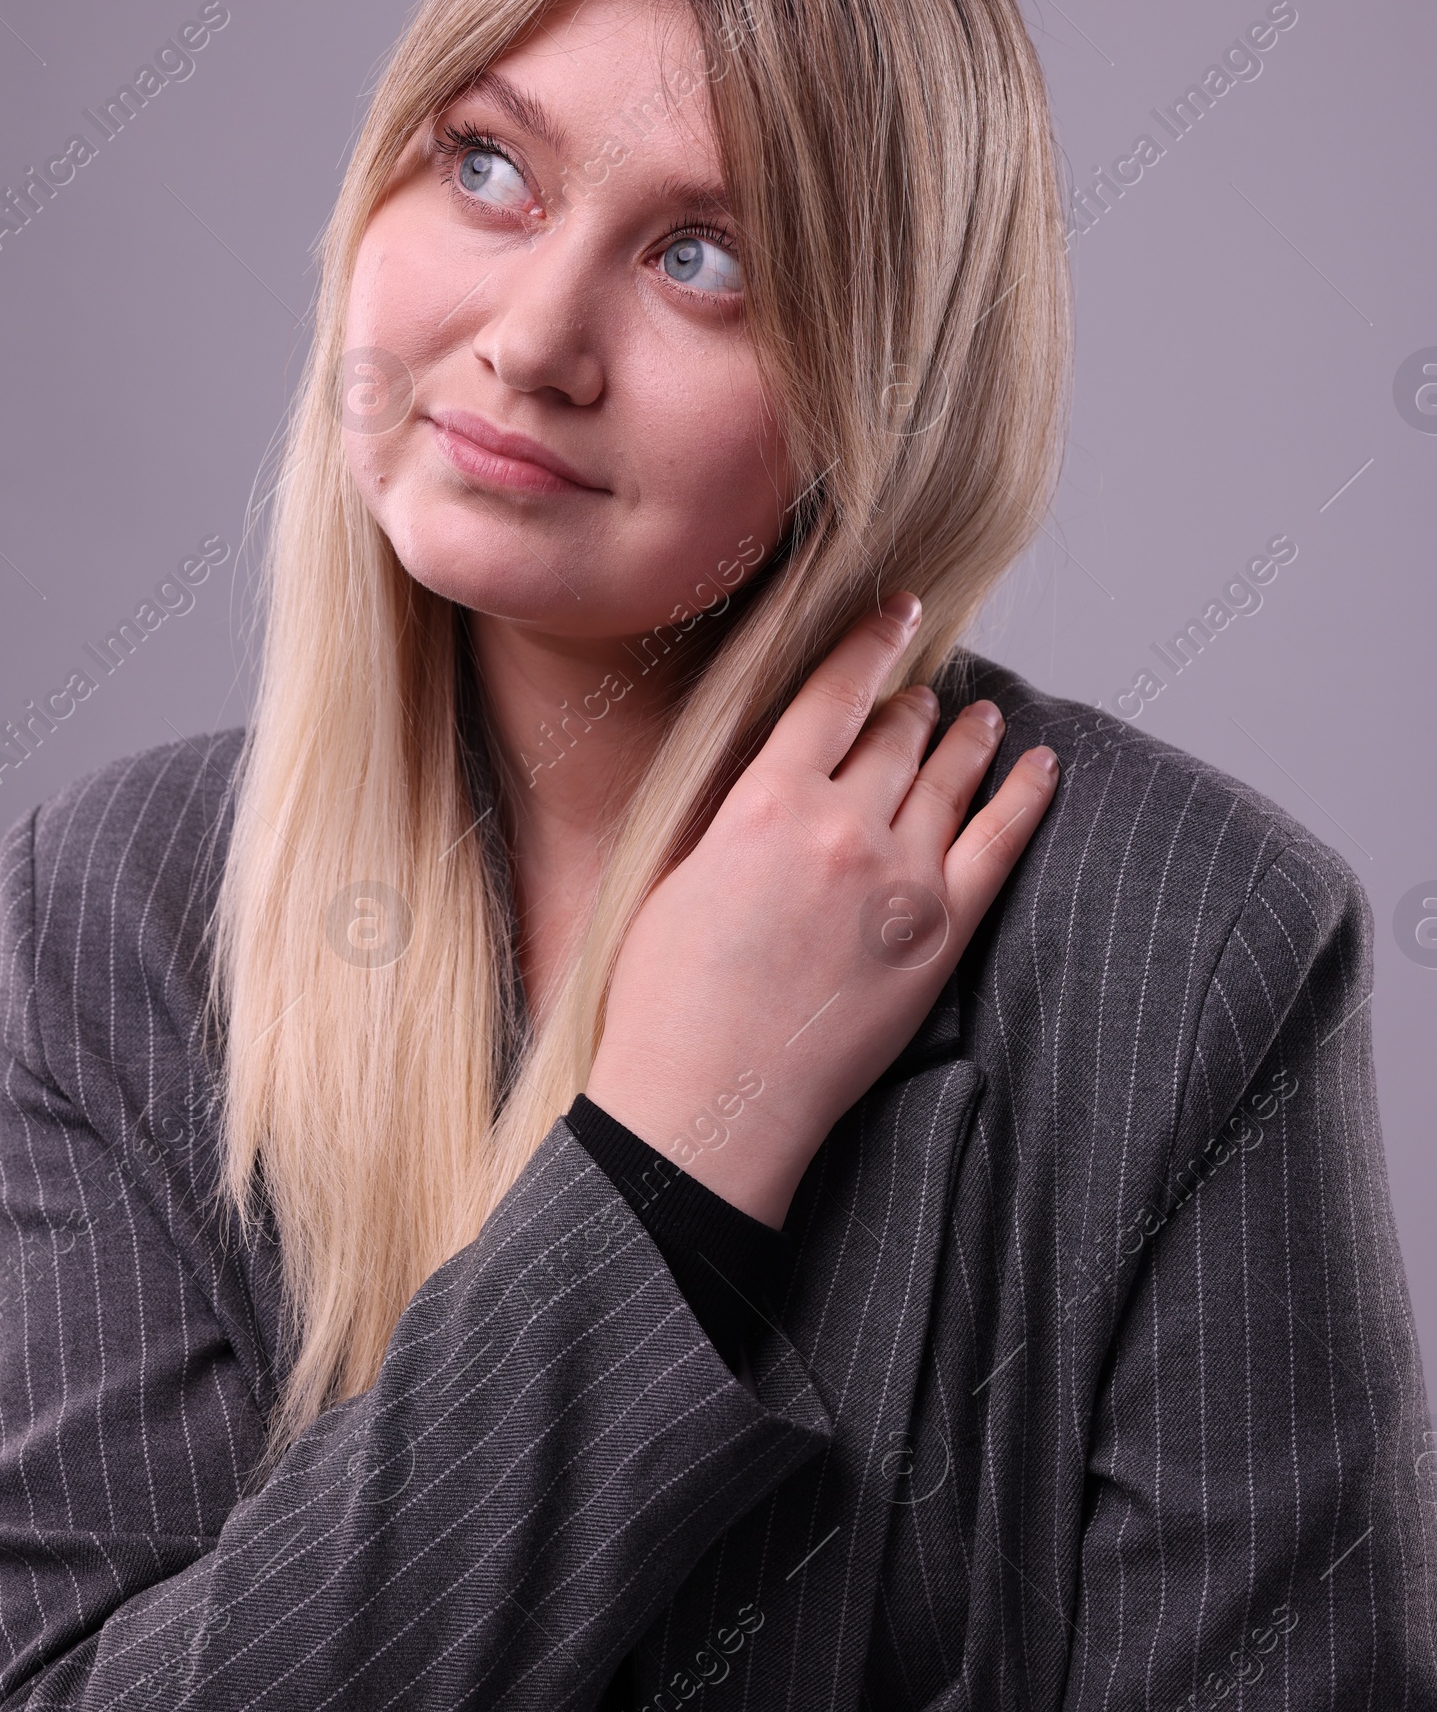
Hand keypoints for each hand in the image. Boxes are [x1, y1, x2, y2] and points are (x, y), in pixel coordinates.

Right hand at [586, 592, 1057, 1225]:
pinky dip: (1024, 797)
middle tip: (921, 688)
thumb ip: (738, 810)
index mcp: (765, 801)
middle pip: (894, 734)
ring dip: (964, 737)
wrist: (708, 1098)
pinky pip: (999, 844)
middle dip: (910, 702)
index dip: (871, 644)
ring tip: (977, 715)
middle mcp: (841, 826)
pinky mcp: (939, 934)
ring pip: (947, 777)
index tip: (897, 613)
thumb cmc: (669, 998)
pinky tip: (1041, 766)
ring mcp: (900, 879)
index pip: (834, 694)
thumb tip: (782, 768)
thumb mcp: (681, 873)